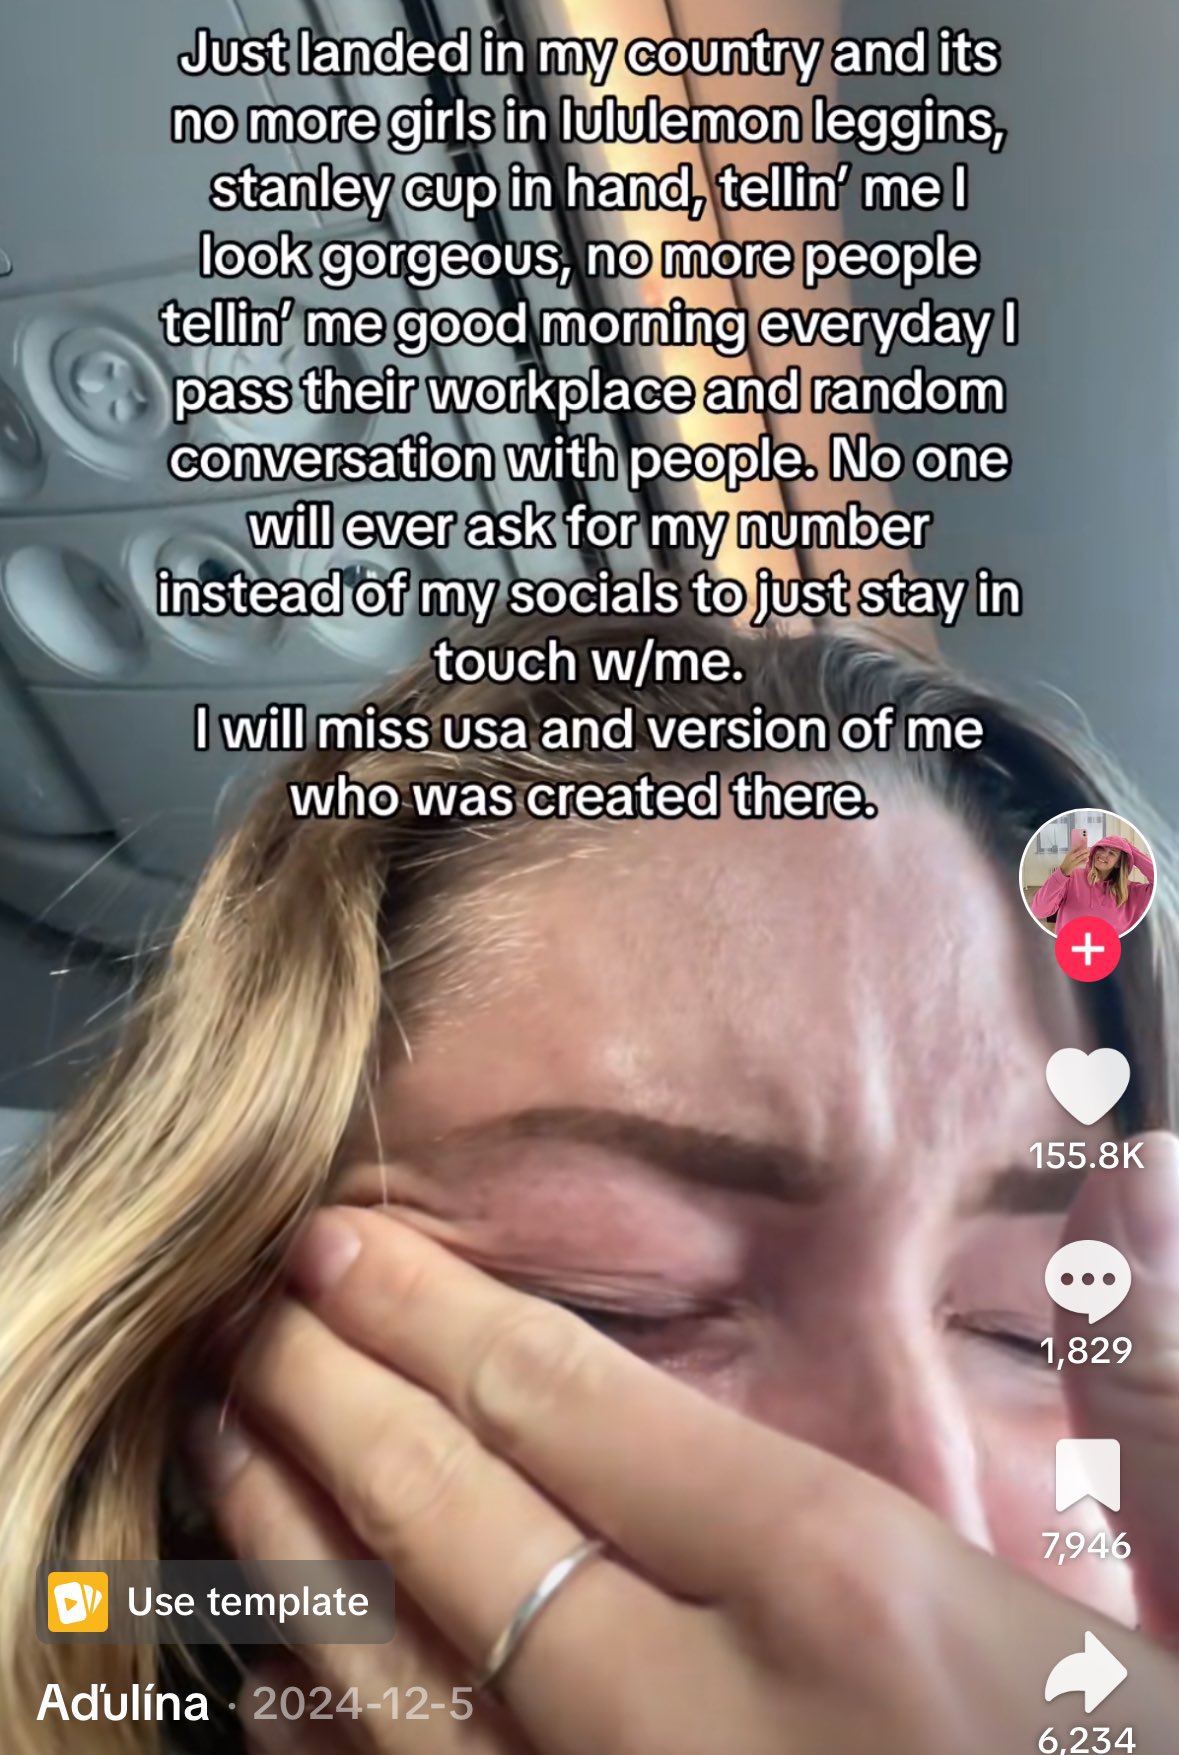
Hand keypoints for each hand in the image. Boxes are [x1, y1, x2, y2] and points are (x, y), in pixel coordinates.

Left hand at [198, 1158, 1178, 1754]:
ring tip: (224, 1425)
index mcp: (846, 1600)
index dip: (434, 1311)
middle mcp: (699, 1721)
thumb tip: (1131, 1174)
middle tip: (253, 1303)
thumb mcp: (1162, 1622)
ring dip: (290, 1534)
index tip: (344, 1242)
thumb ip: (1126, 1399)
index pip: (577, 1410)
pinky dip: (318, 1724)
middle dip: (333, 1390)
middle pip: (458, 1521)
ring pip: (393, 1674)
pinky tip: (270, 1651)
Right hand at [1060, 845, 1088, 873]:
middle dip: (1085, 850)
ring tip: (1088, 853)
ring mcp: (1074, 861)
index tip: (1084, 840)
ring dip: (1086, 855)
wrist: (1064, 868)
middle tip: (1088, 848)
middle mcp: (1072, 856)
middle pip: (1080, 852)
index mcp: (1070, 853)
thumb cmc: (1067, 860)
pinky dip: (1085, 861)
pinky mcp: (1076, 865)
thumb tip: (1081, 845)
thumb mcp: (1069, 854)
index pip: (1075, 847)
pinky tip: (1087, 859)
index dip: (1080, 843)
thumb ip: (1074, 851)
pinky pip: (1082, 862)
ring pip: (1081, 857)